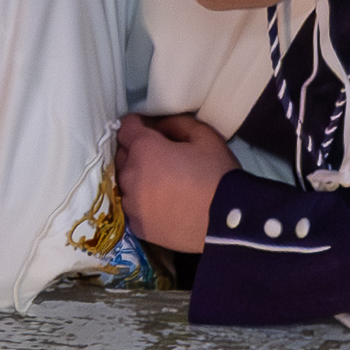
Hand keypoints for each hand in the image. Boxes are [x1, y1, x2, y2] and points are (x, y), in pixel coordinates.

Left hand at [113, 112, 239, 253]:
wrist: (227, 224)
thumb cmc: (218, 175)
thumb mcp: (205, 136)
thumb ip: (176, 123)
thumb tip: (159, 126)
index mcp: (144, 149)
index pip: (125, 127)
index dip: (139, 124)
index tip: (153, 130)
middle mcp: (130, 175)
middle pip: (122, 155)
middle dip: (137, 151)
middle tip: (162, 157)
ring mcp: (131, 204)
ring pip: (125, 182)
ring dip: (138, 178)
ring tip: (163, 184)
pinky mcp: (138, 226)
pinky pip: (133, 207)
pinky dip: (142, 202)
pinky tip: (163, 205)